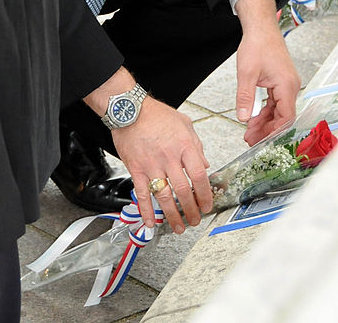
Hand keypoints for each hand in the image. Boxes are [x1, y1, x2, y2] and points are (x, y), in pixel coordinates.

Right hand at [111, 96, 211, 232]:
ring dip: (172, 215)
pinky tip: (151, 222)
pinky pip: (142, 194)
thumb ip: (196, 145)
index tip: (207, 204)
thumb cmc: (156, 114)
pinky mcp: (136, 169)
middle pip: (183, 190)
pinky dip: (146, 210)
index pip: (199, 176)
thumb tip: (205, 165)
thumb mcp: (184, 124)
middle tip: (195, 219)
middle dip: (191, 209)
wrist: (130, 109)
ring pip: (164, 196)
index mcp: (184, 146)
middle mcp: (169, 157)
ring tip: (179, 227)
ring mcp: (152, 165)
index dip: (205, 194)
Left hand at [234, 0, 300, 145]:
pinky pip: (275, 102)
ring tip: (249, 132)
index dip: (273, 132)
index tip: (260, 140)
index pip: (286, 117)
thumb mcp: (247, 73)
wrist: (261, 27)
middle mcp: (291, 86)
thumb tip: (243, 118)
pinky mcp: (281, 82)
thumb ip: (245, 97)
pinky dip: (265, 111)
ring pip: (278, 110)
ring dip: (265, 121)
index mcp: (286, 85)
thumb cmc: (257, 44)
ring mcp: (287, 84)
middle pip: (283, 116)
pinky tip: (253, 118)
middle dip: (267, 129)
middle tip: (250, 140)